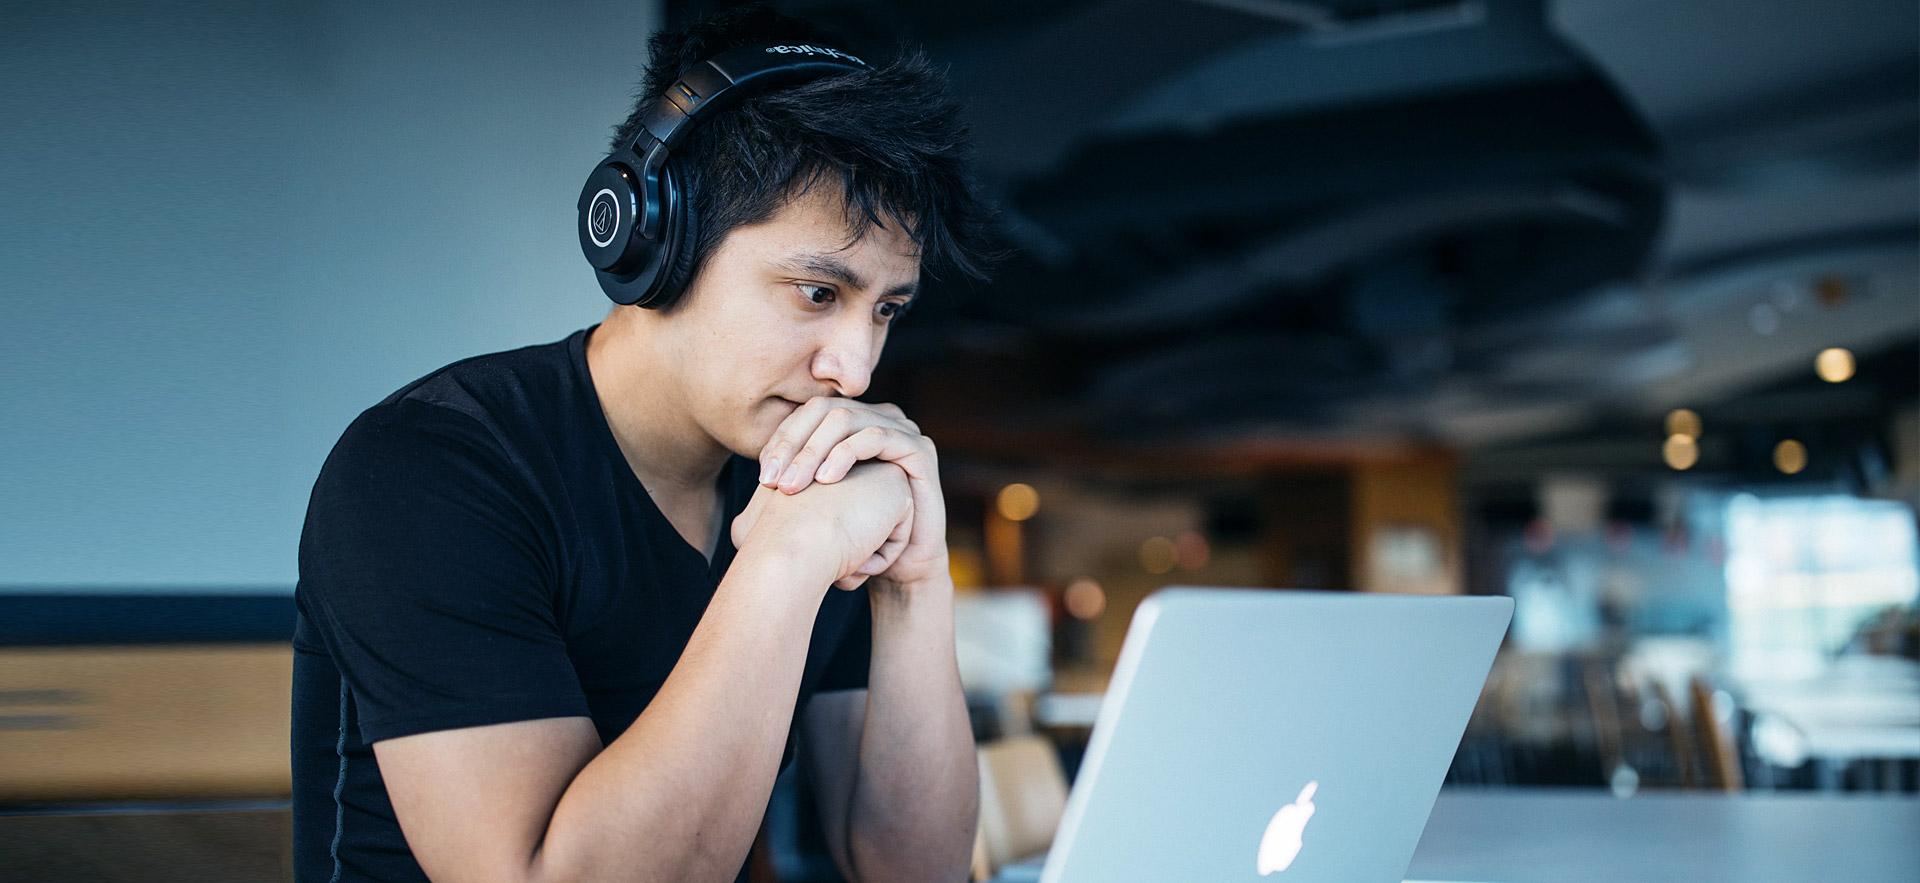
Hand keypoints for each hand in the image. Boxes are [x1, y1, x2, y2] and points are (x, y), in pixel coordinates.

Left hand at [757, 398, 947, 588]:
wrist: (898, 567)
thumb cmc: (855, 536)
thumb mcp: (816, 505)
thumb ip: (794, 481)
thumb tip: (758, 476)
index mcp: (852, 425)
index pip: (807, 414)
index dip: (781, 440)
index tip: (762, 477)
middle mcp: (876, 419)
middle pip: (824, 410)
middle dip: (793, 445)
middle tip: (773, 483)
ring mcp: (901, 430)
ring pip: (846, 419)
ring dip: (814, 451)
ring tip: (794, 486)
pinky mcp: (919, 448)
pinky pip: (877, 436)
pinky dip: (847, 454)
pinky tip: (827, 480)